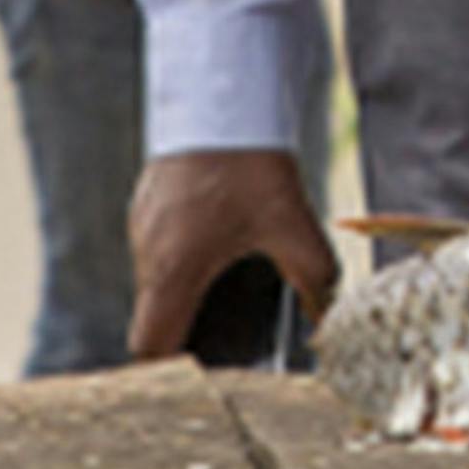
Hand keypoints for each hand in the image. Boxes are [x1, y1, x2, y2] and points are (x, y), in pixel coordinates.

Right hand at [127, 147, 339, 360]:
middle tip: (224, 340)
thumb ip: (312, 275)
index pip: (150, 350)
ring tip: (227, 288)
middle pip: (153, 317)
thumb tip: (325, 311)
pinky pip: (161, 243)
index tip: (200, 379)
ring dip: (186, 289)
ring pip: (157, 277)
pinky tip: (220, 241)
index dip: (172, 376)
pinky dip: (185, 254)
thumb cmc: (249, 158)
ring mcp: (142, 222)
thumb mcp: (290, 221)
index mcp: (172, 271)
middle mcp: (147, 251)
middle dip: (187, 332)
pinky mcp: (151, 197)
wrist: (221, 89)